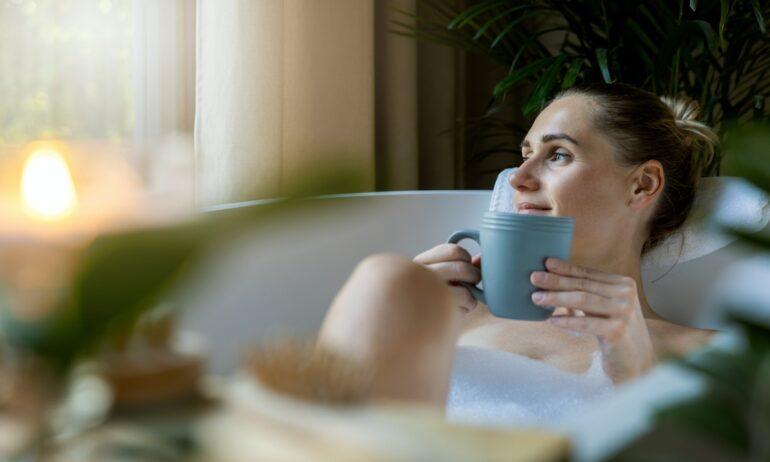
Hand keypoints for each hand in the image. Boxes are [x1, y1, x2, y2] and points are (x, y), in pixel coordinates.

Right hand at [414, 244, 480, 313]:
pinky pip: (462, 311)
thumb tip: (483, 258)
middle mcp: (421, 277)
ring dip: (472, 297)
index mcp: (421, 262)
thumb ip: (459, 263)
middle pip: (462, 269)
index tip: (466, 263)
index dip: (466, 257)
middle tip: (473, 281)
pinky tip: (455, 311)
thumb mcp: (436, 272)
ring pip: (465, 292)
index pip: (453, 251)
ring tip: (466, 300)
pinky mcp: (434, 315)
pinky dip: (465, 310)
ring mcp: (427, 297)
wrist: (403, 319)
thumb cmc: (425, 291)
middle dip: (474, 275)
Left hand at [529, 257, 655, 381]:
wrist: (636, 360)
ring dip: (557, 298)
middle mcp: (626, 295)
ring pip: (583, 300)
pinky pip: (587, 323)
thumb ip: (588, 293)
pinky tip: (552, 320)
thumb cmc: (614, 330)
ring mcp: (624, 312)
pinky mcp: (618, 331)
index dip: (566, 268)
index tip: (546, 263)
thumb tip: (552, 280)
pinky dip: (567, 321)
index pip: (588, 273)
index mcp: (623, 284)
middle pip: (583, 285)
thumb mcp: (604, 307)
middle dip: (556, 281)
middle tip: (534, 277)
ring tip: (536, 298)